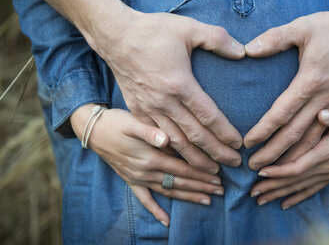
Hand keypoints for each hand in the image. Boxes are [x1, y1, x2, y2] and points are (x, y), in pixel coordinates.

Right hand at [71, 104, 224, 225]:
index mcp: (150, 157)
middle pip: (179, 181)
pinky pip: (144, 199)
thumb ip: (150, 131)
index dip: (201, 172)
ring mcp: (138, 178)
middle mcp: (146, 171)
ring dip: (188, 196)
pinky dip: (155, 210)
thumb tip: (166, 139)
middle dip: (201, 186)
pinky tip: (165, 221)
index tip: (218, 175)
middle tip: (221, 190)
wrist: (92, 130)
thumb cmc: (115, 122)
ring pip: (168, 191)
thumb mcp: (132, 122)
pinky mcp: (130, 180)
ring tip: (207, 201)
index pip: (183, 168)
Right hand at [96, 9, 245, 169]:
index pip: (208, 116)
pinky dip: (171, 151)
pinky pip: (156, 137)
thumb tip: (243, 52)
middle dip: (215, 153)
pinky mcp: (137, 110)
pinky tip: (181, 160)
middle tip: (233, 165)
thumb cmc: (153, 30)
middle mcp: (164, 102)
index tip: (239, 145)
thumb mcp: (189, 28)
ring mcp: (148, 108)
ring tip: (211, 170)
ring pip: (175, 142)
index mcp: (180, 84)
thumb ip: (217, 39)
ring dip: (194, 158)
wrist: (114, 35)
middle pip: (194, 136)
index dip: (225, 133)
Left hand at [243, 7, 328, 169]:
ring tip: (274, 171)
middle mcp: (324, 98)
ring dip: (293, 157)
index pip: (282, 113)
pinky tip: (304, 158)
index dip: (263, 130)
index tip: (246, 143)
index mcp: (310, 81)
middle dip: (273, 153)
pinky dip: (314, 148)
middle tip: (253, 166)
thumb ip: (274, 38)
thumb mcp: (302, 27)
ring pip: (314, 139)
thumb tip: (248, 49)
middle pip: (296, 133)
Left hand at [249, 109, 328, 209]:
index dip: (279, 171)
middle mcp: (327, 166)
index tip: (261, 171)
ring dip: (280, 194)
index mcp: (328, 151)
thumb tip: (323, 115)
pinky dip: (297, 197)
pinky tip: (284, 204)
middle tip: (252, 192)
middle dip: (273, 187)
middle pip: (295, 181)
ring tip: (260, 200)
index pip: (299, 165)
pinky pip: (312, 190)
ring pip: (301, 187)